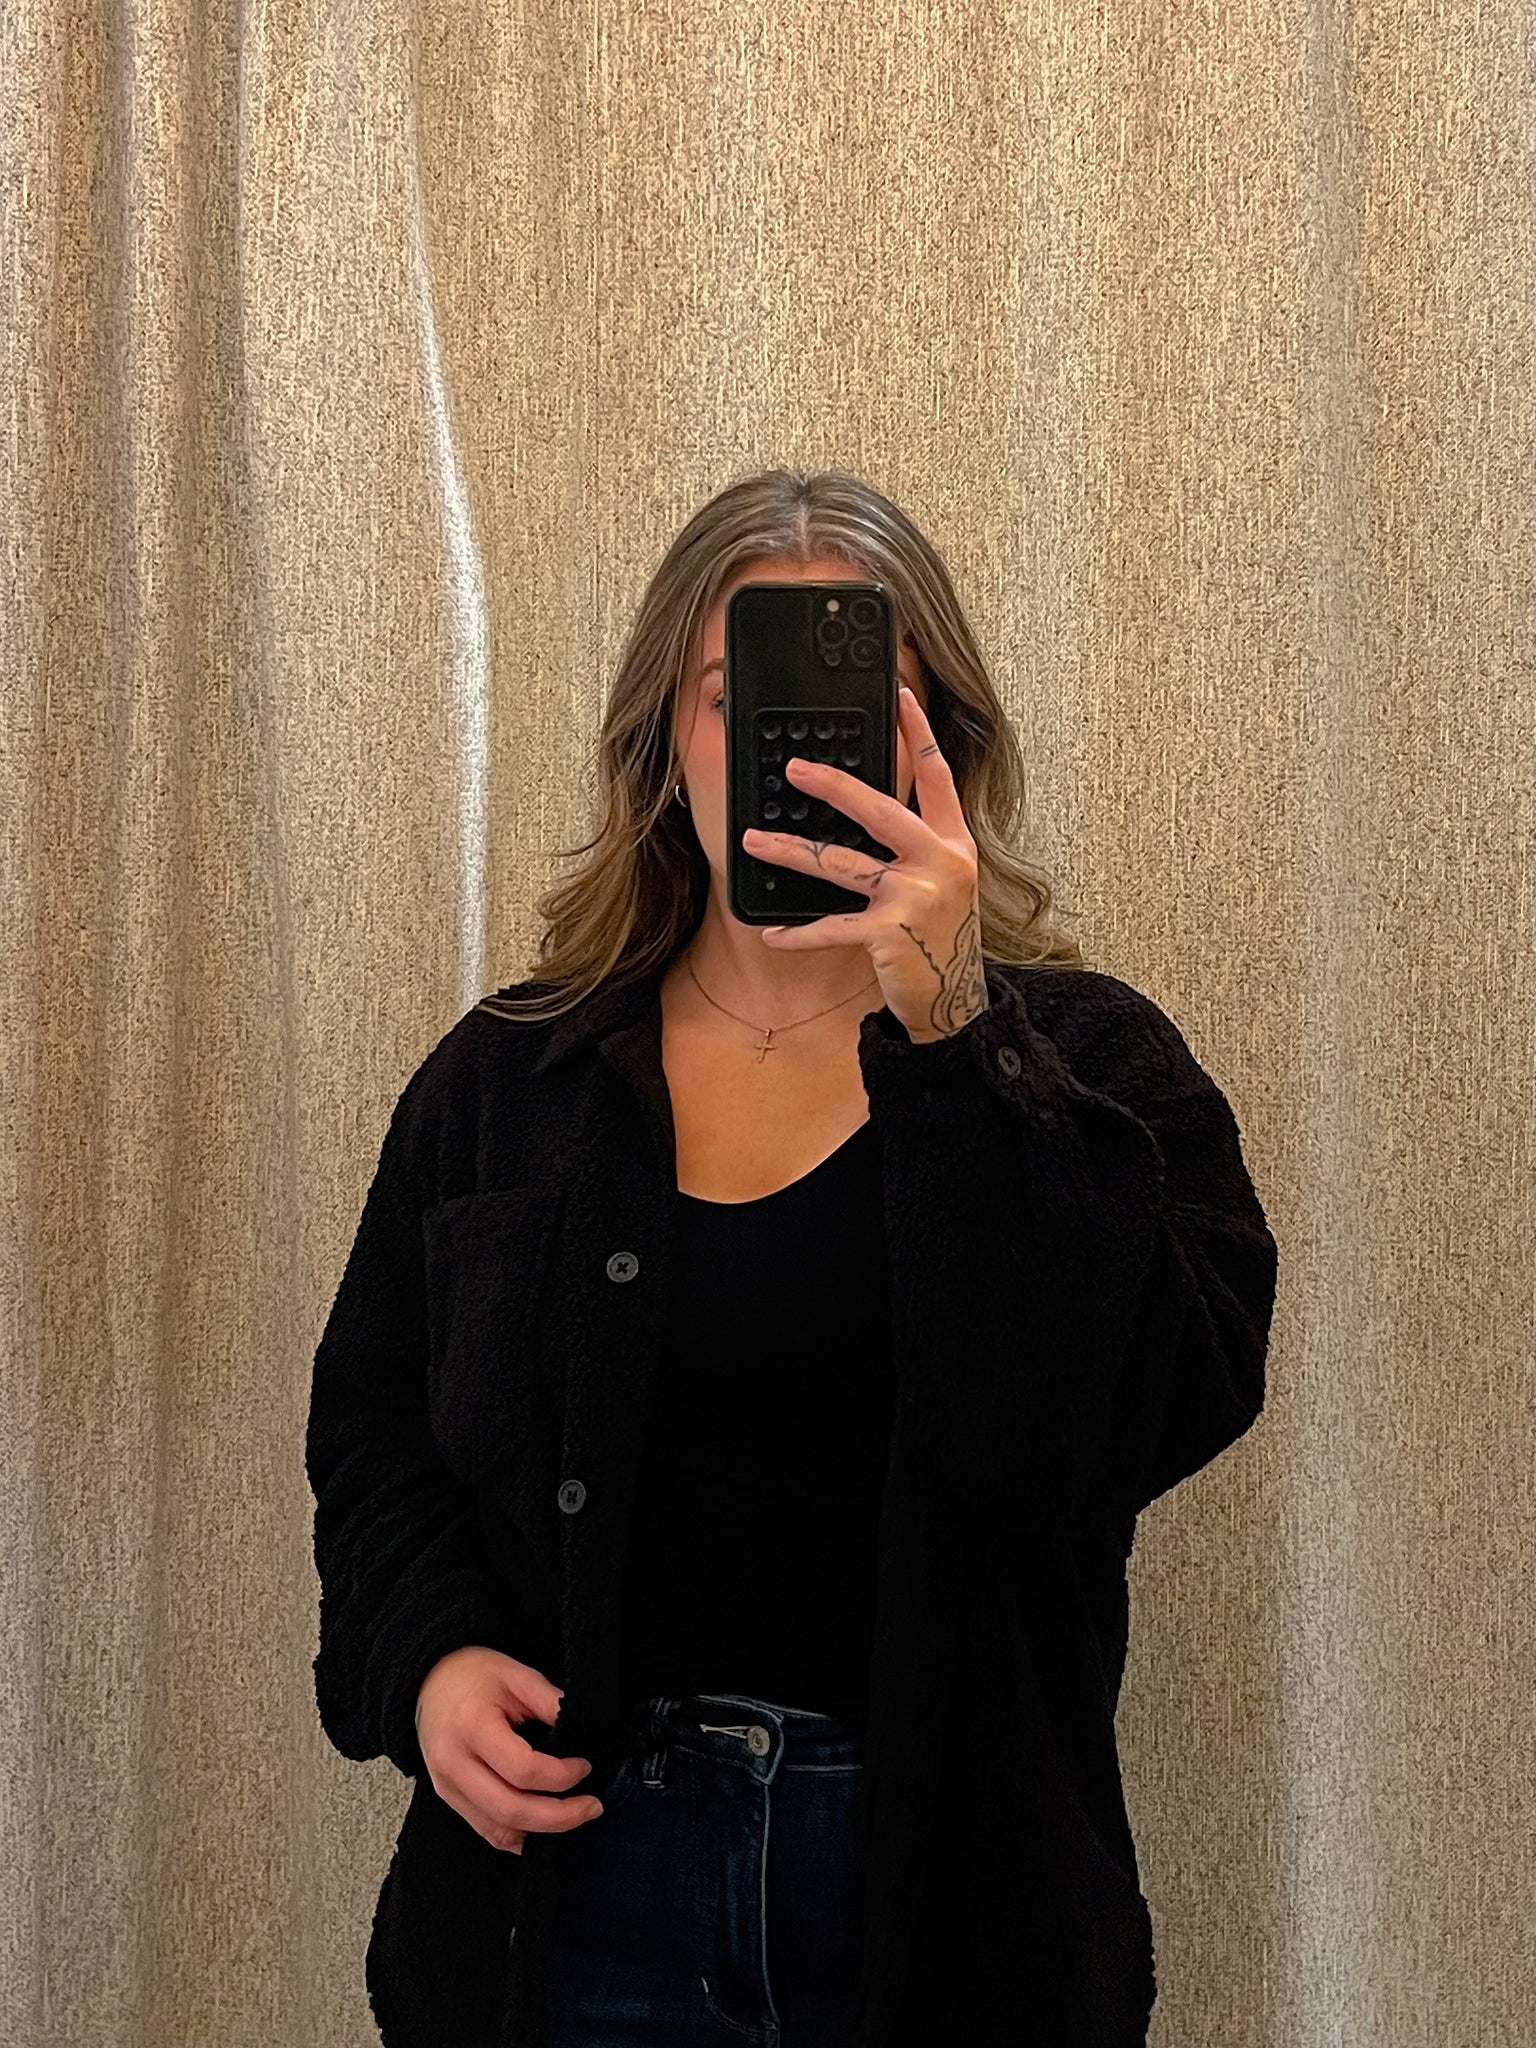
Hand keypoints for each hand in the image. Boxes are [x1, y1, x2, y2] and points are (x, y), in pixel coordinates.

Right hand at [414, 1647, 602, 1854]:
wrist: (430, 1682)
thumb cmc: (474, 1675)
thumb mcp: (516, 1674)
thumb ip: (550, 1701)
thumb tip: (583, 1731)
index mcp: (472, 1728)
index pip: (522, 1770)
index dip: (561, 1775)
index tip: (585, 1766)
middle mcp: (454, 1765)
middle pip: (510, 1809)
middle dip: (559, 1817)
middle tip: (592, 1807)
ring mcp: (447, 1787)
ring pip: (498, 1829)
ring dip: (541, 1832)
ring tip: (575, 1818)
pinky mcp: (448, 1798)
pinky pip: (485, 1830)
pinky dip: (518, 1836)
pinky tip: (543, 1828)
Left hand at [742, 685, 988, 1042]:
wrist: (954, 999)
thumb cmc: (941, 938)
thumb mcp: (944, 883)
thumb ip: (916, 846)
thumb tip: (863, 809)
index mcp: (953, 843)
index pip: (936, 777)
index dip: (918, 734)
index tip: (900, 697)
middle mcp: (938, 862)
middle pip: (879, 809)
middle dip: (833, 785)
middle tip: (794, 768)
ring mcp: (914, 897)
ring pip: (840, 863)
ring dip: (790, 851)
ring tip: (753, 841)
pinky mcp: (889, 933)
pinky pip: (831, 926)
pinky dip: (799, 933)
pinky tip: (771, 933)